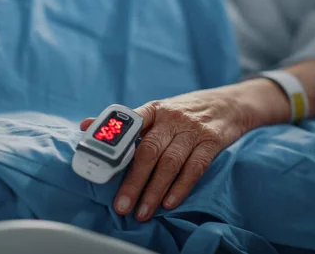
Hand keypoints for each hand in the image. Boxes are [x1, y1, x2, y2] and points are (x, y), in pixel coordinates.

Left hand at [80, 79, 290, 221]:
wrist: (229, 103)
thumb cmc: (185, 111)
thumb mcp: (157, 110)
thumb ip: (126, 123)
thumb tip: (85, 126)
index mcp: (154, 109)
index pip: (129, 125)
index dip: (114, 145)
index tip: (102, 168)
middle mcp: (172, 117)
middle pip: (148, 151)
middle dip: (133, 181)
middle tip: (122, 205)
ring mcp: (193, 129)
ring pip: (170, 163)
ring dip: (155, 190)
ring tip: (143, 211)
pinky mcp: (212, 141)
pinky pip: (195, 167)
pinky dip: (181, 187)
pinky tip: (169, 203)